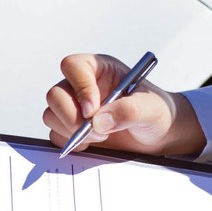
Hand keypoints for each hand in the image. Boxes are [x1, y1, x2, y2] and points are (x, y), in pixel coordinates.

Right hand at [43, 54, 205, 156]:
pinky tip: (92, 143)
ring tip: (100, 138)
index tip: (92, 110)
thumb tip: (99, 122)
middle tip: (95, 131)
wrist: (160, 134)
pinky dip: (69, 142)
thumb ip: (128, 111)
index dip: (79, 86)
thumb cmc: (157, 112)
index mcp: (99, 70)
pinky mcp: (70, 127)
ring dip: (71, 131)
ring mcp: (74, 107)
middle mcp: (82, 86)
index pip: (73, 66)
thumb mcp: (151, 109)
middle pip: (56, 94)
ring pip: (51, 114)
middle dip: (71, 117)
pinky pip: (55, 134)